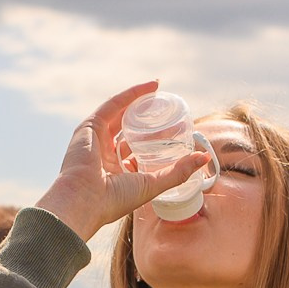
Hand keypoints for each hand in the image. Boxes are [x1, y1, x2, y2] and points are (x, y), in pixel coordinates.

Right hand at [36, 83, 214, 241]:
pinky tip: (148, 87)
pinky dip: (130, 94)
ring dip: (139, 101)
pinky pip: (113, 105)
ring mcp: (94, 140)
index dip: (153, 139)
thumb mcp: (152, 184)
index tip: (174, 129)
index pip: (136, 149)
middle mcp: (103, 154)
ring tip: (158, 91)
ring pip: (120, 114)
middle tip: (167, 107)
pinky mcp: (89, 127)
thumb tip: (204, 157)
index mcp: (115, 171)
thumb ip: (178, 172)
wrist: (84, 200)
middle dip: (147, 116)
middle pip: (128, 129)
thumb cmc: (113, 200)